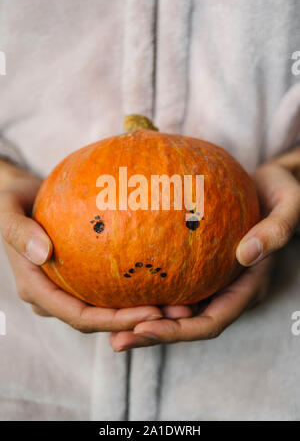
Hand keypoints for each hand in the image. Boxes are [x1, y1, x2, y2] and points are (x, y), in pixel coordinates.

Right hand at [0, 160, 190, 331]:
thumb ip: (19, 232)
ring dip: (138, 310)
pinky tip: (160, 280)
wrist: (15, 198)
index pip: (78, 316)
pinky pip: (106, 288)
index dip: (115, 322)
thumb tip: (43, 253)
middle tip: (176, 313)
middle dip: (136, 322)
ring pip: (104, 308)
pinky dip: (130, 289)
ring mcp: (65, 288)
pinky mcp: (77, 276)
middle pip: (97, 320)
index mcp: (35, 289)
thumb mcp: (6, 210)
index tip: (152, 313)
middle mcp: (52, 296)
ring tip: (178, 303)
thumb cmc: (9, 202)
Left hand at [110, 147, 299, 350]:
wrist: (273, 186)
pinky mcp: (199, 265)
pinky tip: (119, 284)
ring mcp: (211, 279)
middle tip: (115, 340)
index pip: (211, 321)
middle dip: (152, 334)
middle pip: (187, 323)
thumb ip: (276, 231)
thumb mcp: (289, 206)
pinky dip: (148, 289)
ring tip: (106, 324)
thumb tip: (248, 253)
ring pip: (176, 308)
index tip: (143, 328)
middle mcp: (226, 290)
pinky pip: (172, 282)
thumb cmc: (284, 195)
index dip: (178, 330)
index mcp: (248, 287)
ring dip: (144, 319)